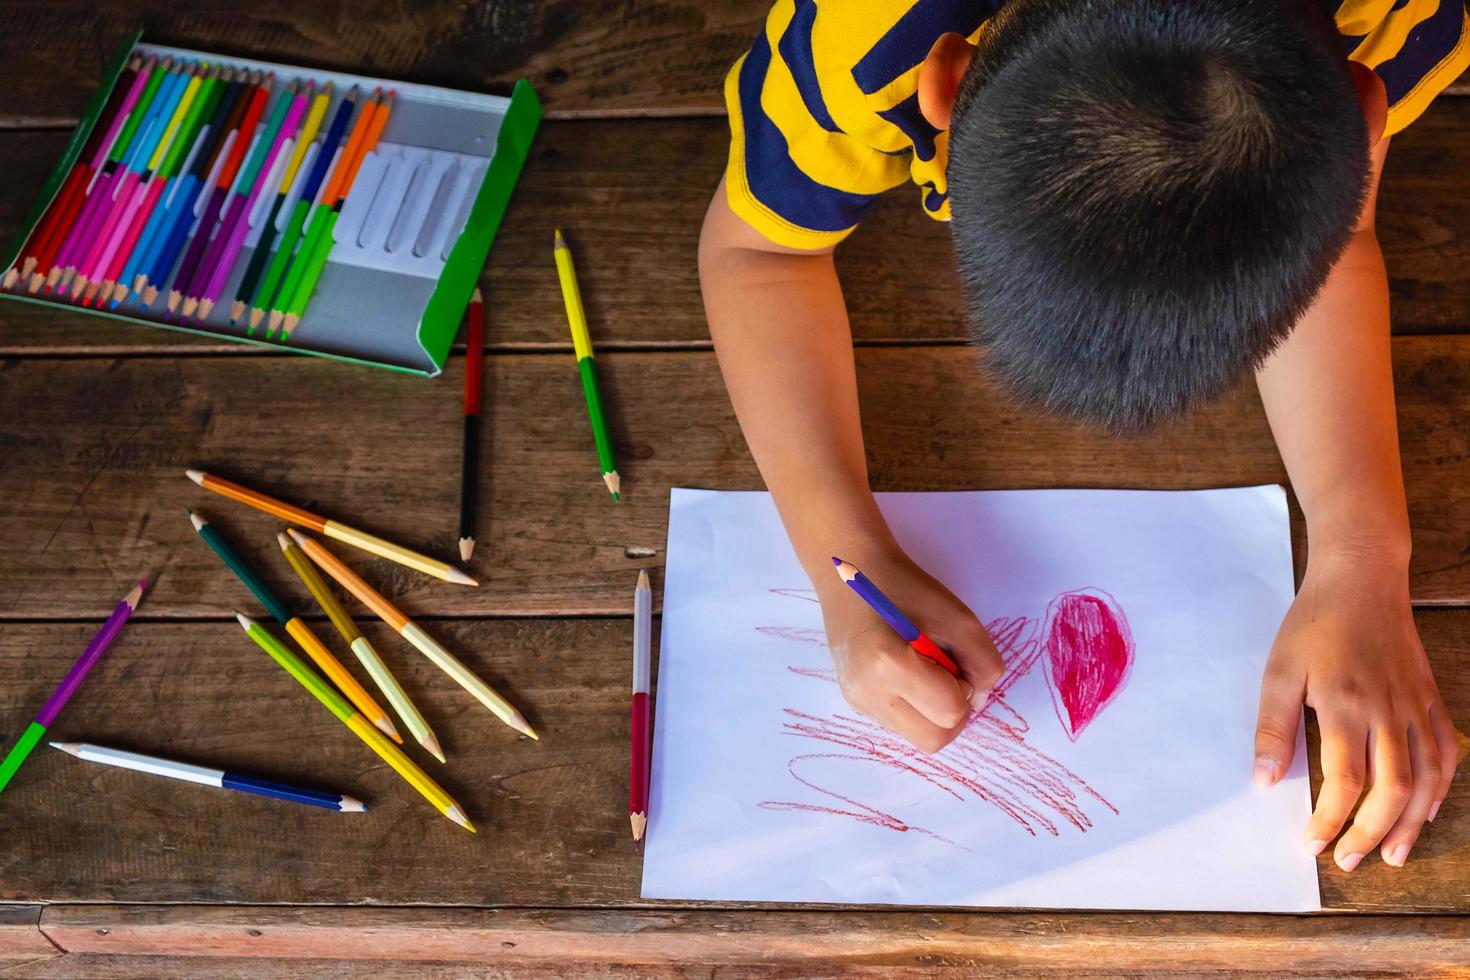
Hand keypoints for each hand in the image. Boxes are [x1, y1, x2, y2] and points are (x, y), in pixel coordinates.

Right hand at [817, 546, 1004, 753]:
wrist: (851, 573)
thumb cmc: (906, 587)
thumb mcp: (959, 617)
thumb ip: (984, 664)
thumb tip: (979, 700)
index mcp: (889, 665)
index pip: (951, 713)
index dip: (965, 688)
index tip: (953, 658)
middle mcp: (867, 692)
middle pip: (934, 740)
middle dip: (951, 710)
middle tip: (945, 672)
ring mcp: (857, 701)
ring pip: (917, 736)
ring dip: (933, 711)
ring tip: (924, 670)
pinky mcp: (854, 703)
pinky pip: (900, 723)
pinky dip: (915, 707)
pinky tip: (906, 673)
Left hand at [1253, 553, 1458, 870]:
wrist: (1362, 580)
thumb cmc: (1313, 624)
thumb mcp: (1279, 671)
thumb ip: (1274, 727)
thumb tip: (1264, 779)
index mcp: (1346, 706)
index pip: (1343, 783)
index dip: (1329, 821)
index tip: (1312, 845)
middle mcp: (1387, 712)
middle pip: (1390, 791)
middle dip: (1368, 834)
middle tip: (1349, 862)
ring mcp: (1415, 706)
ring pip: (1425, 779)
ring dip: (1408, 824)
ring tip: (1390, 854)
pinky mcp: (1430, 699)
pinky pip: (1446, 752)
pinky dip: (1440, 787)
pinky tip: (1424, 811)